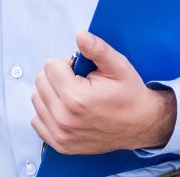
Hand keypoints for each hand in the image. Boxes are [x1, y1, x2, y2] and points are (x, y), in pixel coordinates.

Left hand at [31, 31, 176, 154]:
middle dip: (58, 78)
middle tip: (80, 85)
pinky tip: (67, 111)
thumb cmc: (130, 95)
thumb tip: (80, 35)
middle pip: (41, 81)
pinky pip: (36, 120)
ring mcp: (60, 134)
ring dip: (52, 94)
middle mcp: (64, 118)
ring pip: (37, 99)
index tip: (82, 74)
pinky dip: (48, 113)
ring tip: (74, 98)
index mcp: (75, 98)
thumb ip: (97, 49)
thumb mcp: (118, 66)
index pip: (50, 65)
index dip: (67, 65)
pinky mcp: (60, 145)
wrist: (142, 125)